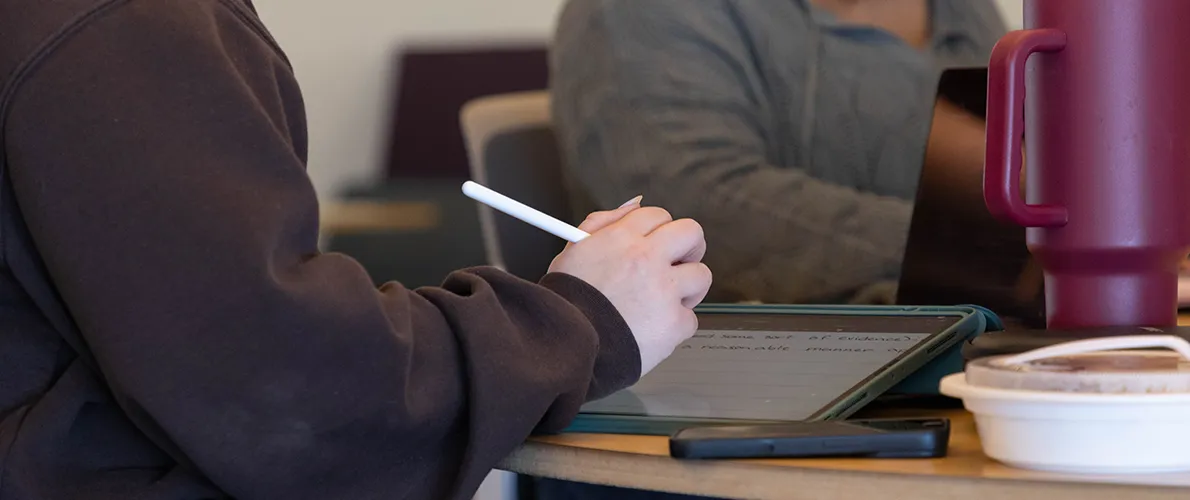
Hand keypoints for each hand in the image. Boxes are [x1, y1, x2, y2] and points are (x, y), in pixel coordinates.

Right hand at [549, 198, 711, 374]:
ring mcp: (664, 291)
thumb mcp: (573, 250)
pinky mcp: (674, 323)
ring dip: (687, 289)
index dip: (660, 229)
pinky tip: (653, 330)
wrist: (566, 345)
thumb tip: (632, 205)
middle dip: (689, 247)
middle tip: (679, 263)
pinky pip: (690, 319)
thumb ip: (602, 223)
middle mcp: (647, 259)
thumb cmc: (567, 303)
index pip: (659, 215)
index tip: (658, 243)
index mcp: (623, 238)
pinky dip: (675, 327)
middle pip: (692, 234)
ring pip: (702, 276)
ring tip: (663, 303)